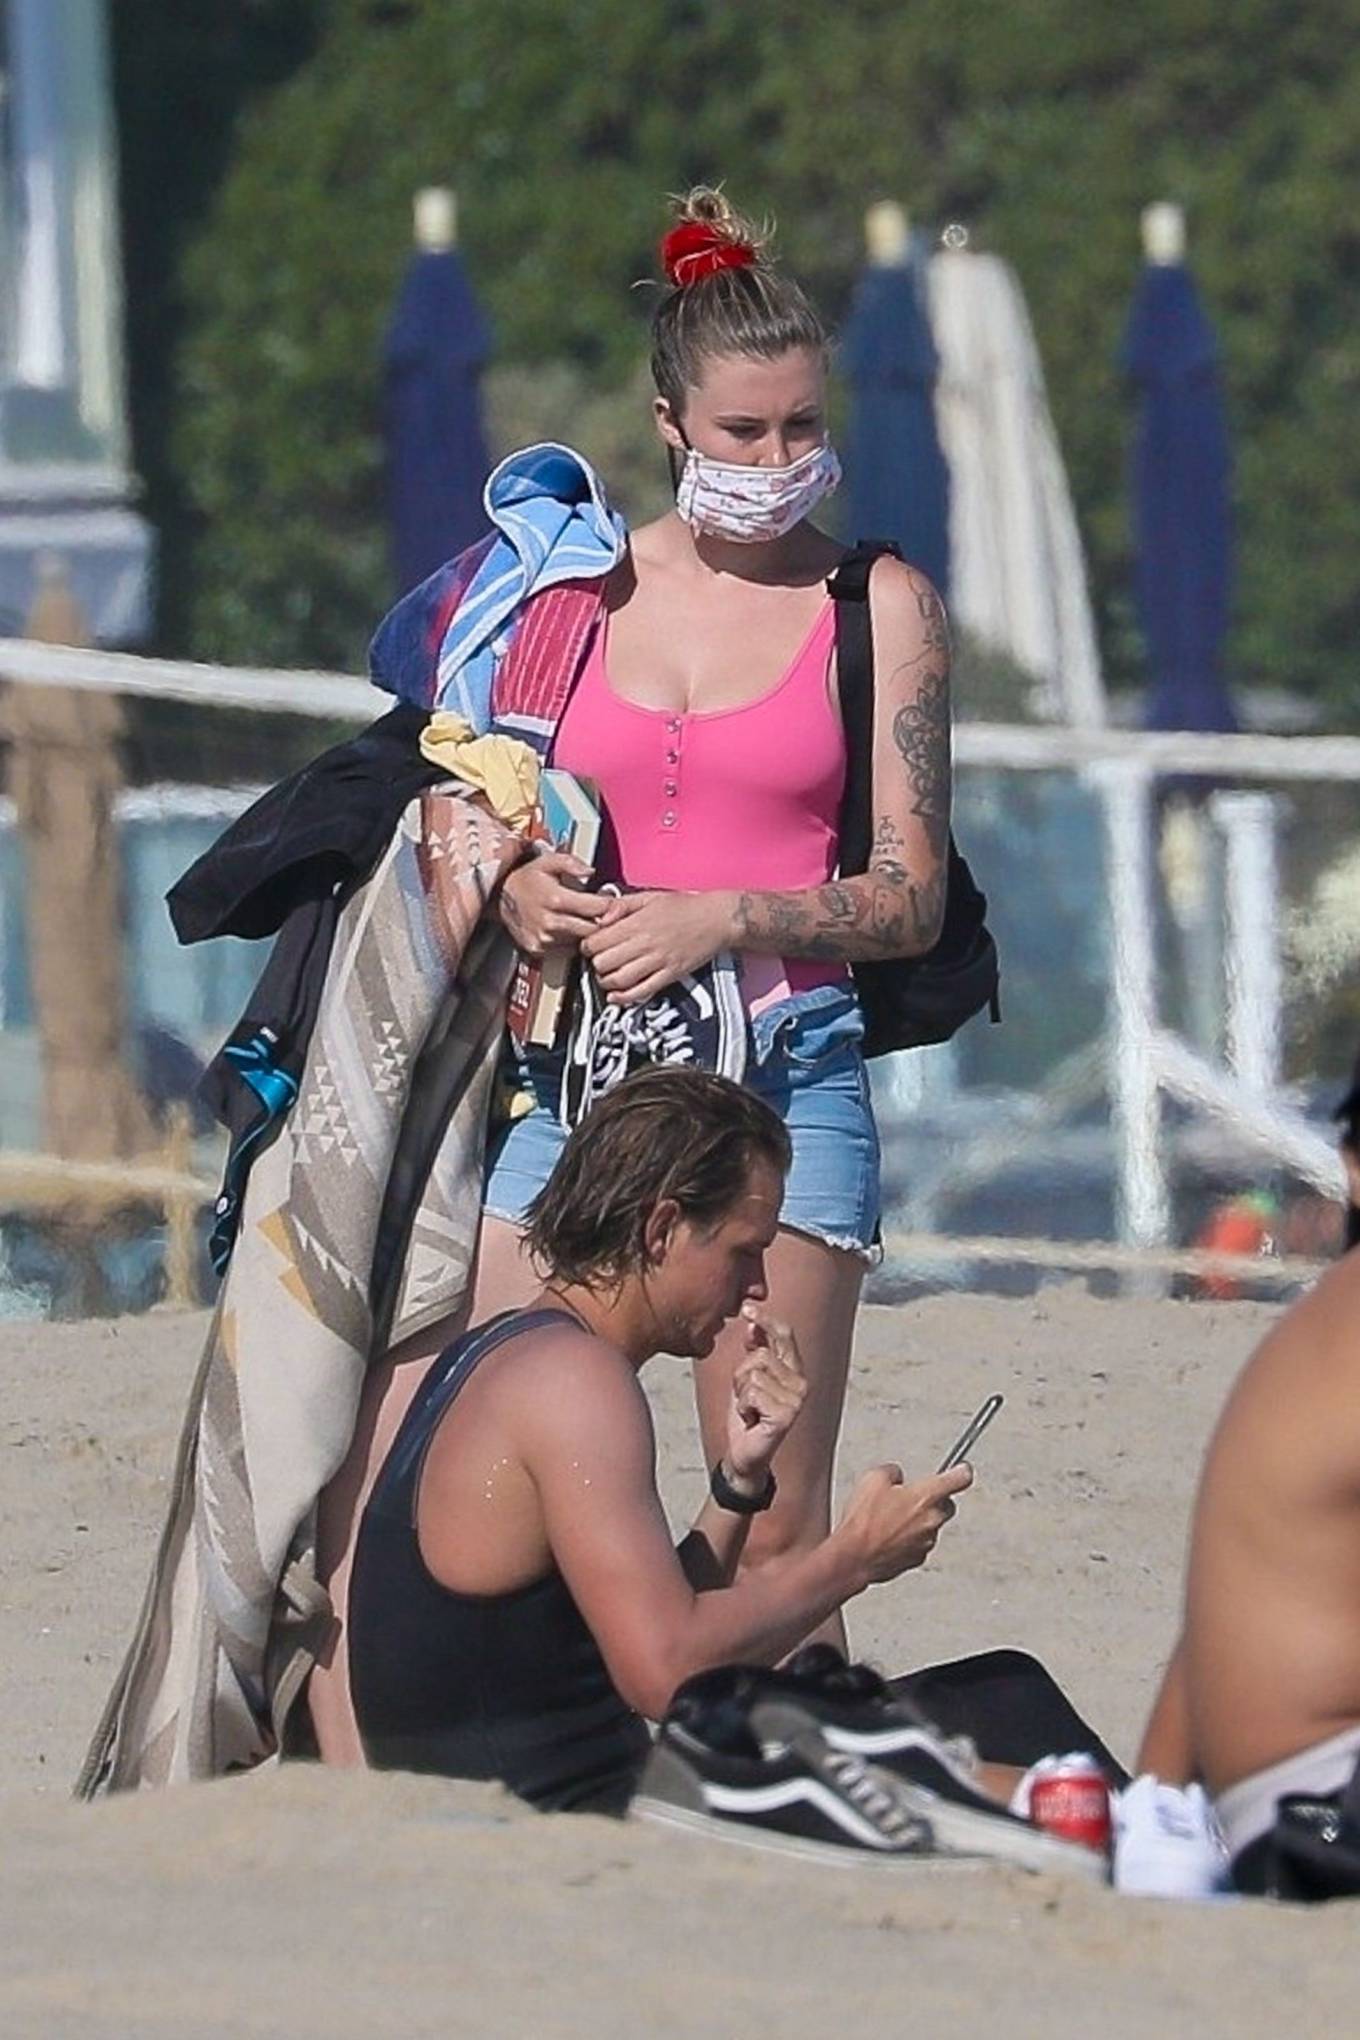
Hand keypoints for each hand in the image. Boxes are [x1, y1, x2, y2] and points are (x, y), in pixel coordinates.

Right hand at [496, 850, 609, 957]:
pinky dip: (572, 942)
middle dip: (603, 922)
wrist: (500, 897)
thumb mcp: (547, 861)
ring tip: (584, 919)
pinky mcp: (538, 950)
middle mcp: (550, 923)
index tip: (612, 902)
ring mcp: (544, 939)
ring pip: (581, 942)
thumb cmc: (527, 879)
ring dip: (587, 933)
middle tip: (603, 913)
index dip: (611, 906)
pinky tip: (569, 928)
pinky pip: (567, 951)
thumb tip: (590, 871)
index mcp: (556, 899)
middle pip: (593, 930)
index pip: (597, 909)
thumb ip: (571, 863)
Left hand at [581, 889, 736, 1004]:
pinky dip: (624, 998)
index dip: (587, 945)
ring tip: (605, 977)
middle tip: (597, 960)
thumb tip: (600, 917)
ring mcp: (658, 961)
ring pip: (619, 979)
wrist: (717, 919)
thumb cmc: (685, 906)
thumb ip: (622, 905)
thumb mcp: (650, 897)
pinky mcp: (670, 975)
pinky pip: (642, 991)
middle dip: (595, 963)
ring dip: (606, 981)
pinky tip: (616, 996)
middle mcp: (645, 943)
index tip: (590, 945)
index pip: (597, 941)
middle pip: (604, 962)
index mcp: (637, 922)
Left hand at [722, 1306, 808, 1484]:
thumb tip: (753, 1322)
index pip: (784, 1335)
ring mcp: (796, 1400)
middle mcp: (802, 1383)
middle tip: (745, 1395)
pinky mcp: (786, 1415)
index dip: (766, 1320)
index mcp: (795, 1371)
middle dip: (742, 1373)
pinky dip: (742, 1406)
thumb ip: (755, 1350)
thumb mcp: (746, 1377)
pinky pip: (751, 1392)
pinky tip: (750, 1419)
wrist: (743, 1454)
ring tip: (748, 1408)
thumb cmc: (746, 1415)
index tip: (747, 1309)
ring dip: (740, 1392)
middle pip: (762, 1353)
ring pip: (753, 1373)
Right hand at [837, 1462, 972, 1585]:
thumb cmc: (864, 1521)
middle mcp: (933, 1519)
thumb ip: (893, 1472)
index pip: (961, 1478)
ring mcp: (927, 1542)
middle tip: (912, 1496)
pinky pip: (919, 1543)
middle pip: (947, 1505)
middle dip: (934, 1500)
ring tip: (890, 1519)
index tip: (961, 1468)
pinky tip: (888, 1536)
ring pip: (932, 1526)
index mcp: (928, 1495)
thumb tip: (897, 1477)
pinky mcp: (917, 1559)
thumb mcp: (873, 1479)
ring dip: (918, 1521)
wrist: (853, 1558)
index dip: (961, 1471)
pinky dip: (909, 1539)